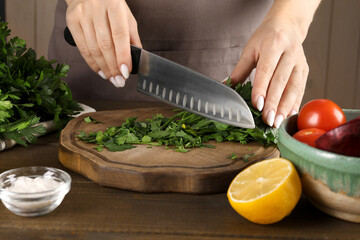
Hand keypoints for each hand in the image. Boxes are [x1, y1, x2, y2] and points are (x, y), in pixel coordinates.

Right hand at [65, 0, 141, 86]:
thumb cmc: (111, 4)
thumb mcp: (126, 15)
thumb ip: (132, 36)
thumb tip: (136, 59)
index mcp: (114, 5)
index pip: (119, 35)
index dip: (123, 56)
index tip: (126, 72)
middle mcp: (96, 9)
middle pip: (105, 45)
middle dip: (113, 67)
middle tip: (120, 81)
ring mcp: (82, 15)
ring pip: (93, 49)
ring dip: (104, 68)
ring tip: (112, 79)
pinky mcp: (71, 21)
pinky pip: (82, 48)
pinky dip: (92, 64)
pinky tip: (101, 72)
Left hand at [229, 0, 319, 127]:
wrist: (287, 27)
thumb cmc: (266, 39)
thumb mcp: (250, 50)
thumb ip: (240, 69)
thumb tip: (226, 85)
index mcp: (274, 45)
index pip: (266, 70)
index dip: (262, 88)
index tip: (257, 104)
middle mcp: (290, 54)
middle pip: (281, 82)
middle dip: (274, 103)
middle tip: (268, 119)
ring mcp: (300, 63)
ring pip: (294, 88)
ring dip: (285, 107)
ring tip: (277, 122)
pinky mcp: (305, 71)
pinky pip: (301, 91)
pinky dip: (294, 105)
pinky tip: (288, 116)